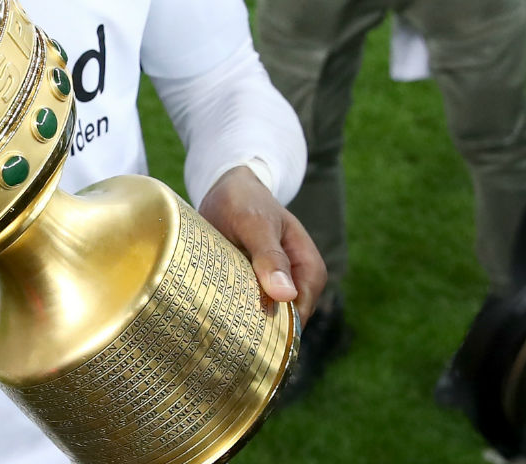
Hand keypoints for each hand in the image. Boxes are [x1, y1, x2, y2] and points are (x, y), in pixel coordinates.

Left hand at [199, 165, 325, 320]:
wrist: (227, 188)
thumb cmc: (245, 202)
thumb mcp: (255, 223)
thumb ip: (270, 255)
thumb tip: (287, 295)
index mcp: (308, 267)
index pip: (300, 311)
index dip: (278, 328)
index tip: (248, 336)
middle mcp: (297, 281)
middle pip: (285, 320)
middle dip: (260, 330)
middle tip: (228, 335)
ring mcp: (276, 286)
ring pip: (267, 318)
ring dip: (246, 323)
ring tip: (219, 327)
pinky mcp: (257, 287)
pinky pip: (252, 309)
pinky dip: (237, 313)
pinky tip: (217, 316)